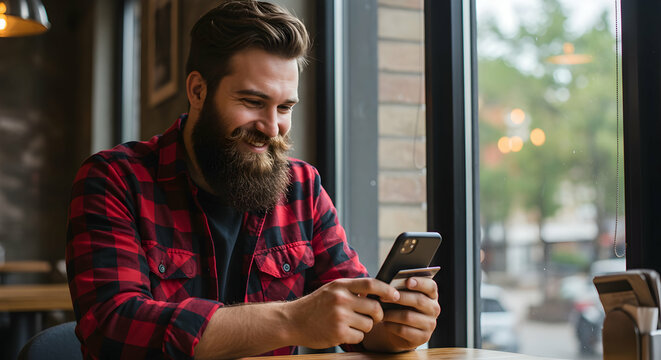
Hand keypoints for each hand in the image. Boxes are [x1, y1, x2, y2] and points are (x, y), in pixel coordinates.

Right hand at [283, 278, 399, 348]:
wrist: (292, 321)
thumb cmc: (315, 306)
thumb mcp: (331, 290)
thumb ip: (352, 289)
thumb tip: (378, 292)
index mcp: (341, 286)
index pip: (371, 284)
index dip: (387, 290)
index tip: (395, 296)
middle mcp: (341, 299)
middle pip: (375, 308)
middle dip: (377, 315)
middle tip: (371, 317)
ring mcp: (340, 317)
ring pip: (368, 325)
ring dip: (364, 327)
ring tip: (349, 324)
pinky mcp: (338, 333)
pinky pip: (359, 337)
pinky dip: (355, 337)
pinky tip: (342, 332)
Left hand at [362, 276, 440, 351]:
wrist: (400, 329)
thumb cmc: (400, 307)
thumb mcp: (403, 296)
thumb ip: (401, 288)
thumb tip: (390, 284)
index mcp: (431, 295)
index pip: (431, 286)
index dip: (420, 282)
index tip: (407, 281)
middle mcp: (434, 309)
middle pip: (419, 300)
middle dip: (400, 297)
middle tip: (383, 297)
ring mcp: (430, 324)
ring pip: (409, 316)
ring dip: (391, 314)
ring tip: (381, 311)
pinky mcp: (423, 338)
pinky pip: (404, 330)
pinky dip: (391, 325)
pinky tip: (385, 323)